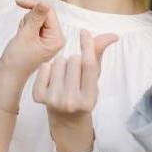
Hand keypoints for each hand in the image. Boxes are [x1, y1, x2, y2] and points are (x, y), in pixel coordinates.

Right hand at [0, 0, 64, 80]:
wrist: (9, 75)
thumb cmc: (17, 60)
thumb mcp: (26, 35)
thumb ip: (35, 18)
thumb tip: (44, 2)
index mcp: (57, 38)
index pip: (49, 11)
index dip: (34, 5)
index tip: (18, 2)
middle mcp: (56, 38)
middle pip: (43, 13)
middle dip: (29, 19)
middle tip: (22, 33)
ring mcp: (49, 38)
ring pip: (37, 18)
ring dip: (26, 24)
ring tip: (21, 38)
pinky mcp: (42, 39)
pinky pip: (34, 24)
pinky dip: (25, 28)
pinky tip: (22, 39)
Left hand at [33, 29, 117, 151]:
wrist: (66, 119)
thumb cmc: (83, 95)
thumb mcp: (94, 80)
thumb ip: (99, 56)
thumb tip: (112, 35)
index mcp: (89, 99)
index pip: (88, 65)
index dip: (87, 46)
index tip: (84, 33)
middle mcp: (71, 101)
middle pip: (73, 60)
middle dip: (75, 60)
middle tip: (74, 73)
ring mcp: (53, 100)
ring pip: (58, 61)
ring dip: (62, 64)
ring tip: (64, 77)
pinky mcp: (38, 97)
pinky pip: (44, 67)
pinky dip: (48, 69)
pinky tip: (52, 79)